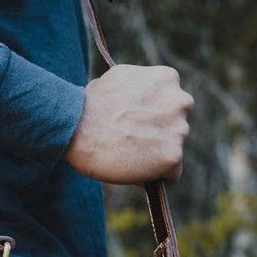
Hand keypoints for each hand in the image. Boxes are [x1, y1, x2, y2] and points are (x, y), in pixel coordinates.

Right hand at [64, 64, 193, 183]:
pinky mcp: (172, 157)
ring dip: (156, 156)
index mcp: (168, 79)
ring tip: (129, 158)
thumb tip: (136, 100)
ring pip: (174, 150)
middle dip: (158, 135)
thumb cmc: (89, 105)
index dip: (152, 118)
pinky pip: (171, 174)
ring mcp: (179, 130)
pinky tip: (136, 173)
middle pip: (176, 127)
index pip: (171, 104)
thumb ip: (137, 88)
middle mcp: (180, 101)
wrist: (76, 127)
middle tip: (132, 143)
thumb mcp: (118, 79)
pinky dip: (156, 177)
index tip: (137, 126)